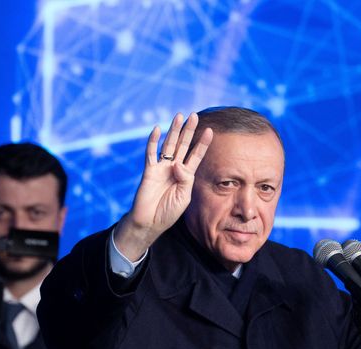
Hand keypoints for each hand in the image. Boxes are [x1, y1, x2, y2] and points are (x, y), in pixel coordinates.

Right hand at [114, 112, 212, 260]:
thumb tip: (177, 164)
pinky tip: (157, 129)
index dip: (202, 143)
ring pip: (169, 145)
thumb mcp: (184, 198)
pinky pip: (151, 154)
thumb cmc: (168, 212)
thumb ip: (185, 180)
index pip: (196, 155)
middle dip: (189, 131)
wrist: (150, 222)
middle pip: (183, 146)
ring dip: (174, 131)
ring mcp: (161, 168)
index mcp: (186, 175)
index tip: (210, 130)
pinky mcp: (149, 171)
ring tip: (179, 116)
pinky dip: (153, 142)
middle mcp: (174, 168)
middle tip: (194, 115)